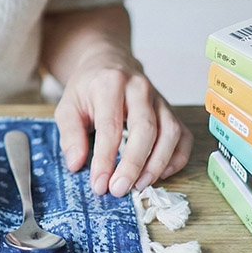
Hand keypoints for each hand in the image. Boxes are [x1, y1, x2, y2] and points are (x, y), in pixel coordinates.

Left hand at [54, 50, 191, 196]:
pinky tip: (160, 174)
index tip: (99, 184)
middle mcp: (140, 88)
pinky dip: (176, 159)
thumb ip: (70, 134)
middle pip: (145, 129)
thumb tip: (76, 164)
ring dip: (157, 164)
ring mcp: (160, 99)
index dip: (106, 158)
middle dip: (133, 164)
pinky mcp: (171, 111)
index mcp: (110, 84)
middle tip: (120, 189)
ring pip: (170, 133)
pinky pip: (183, 137)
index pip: (111, 126)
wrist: (109, 63)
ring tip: (139, 186)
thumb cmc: (88, 88)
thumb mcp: (67, 105)